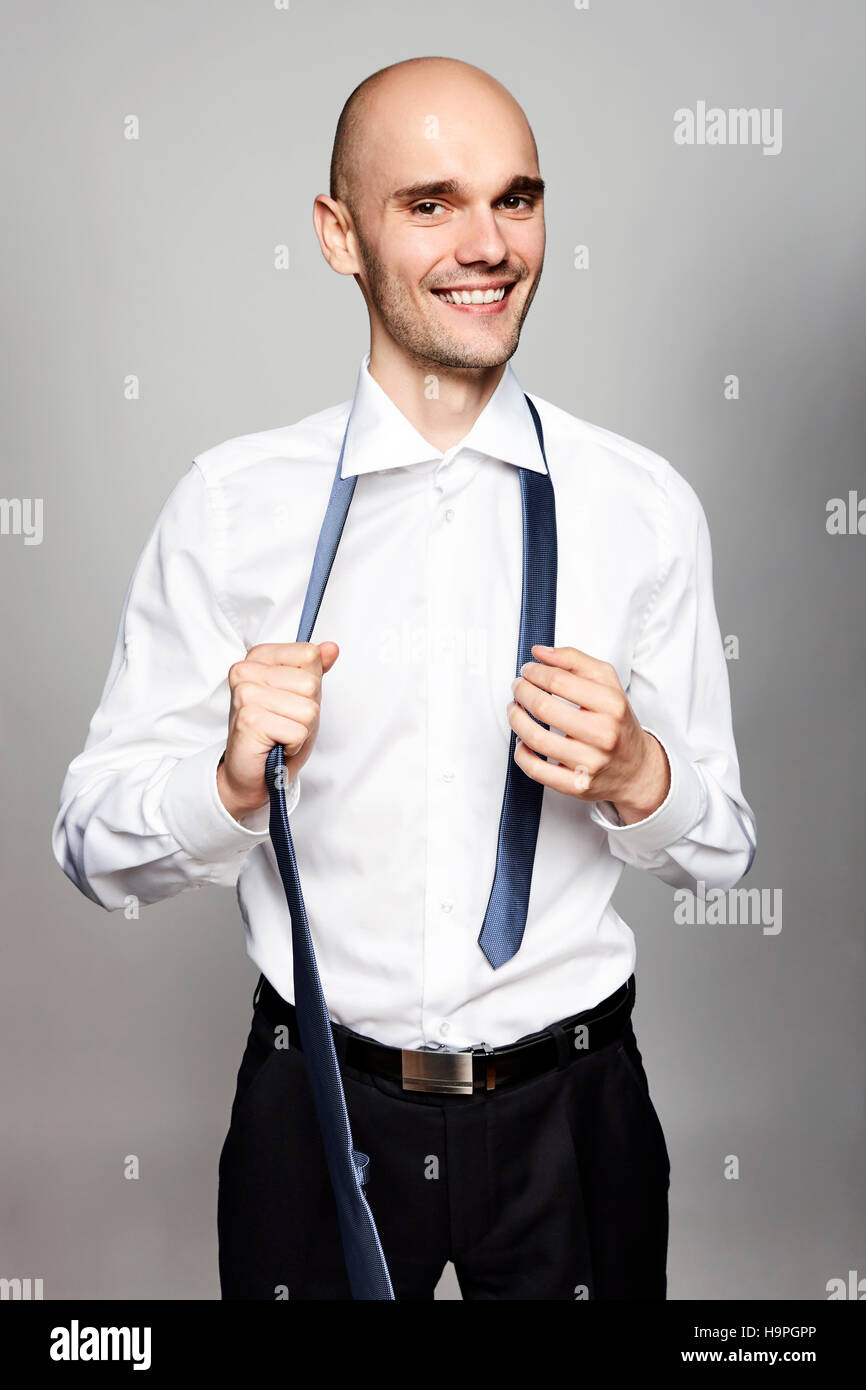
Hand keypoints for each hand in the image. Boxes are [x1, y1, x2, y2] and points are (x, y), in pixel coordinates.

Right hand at [217, 641, 339, 820]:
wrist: (252, 772)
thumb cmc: (276, 733)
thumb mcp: (302, 696)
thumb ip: (315, 670)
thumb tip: (331, 648)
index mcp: (258, 657)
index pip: (309, 654)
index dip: (310, 685)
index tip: (290, 699)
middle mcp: (246, 671)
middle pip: (310, 683)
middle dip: (307, 709)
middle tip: (285, 721)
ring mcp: (245, 694)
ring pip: (308, 709)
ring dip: (301, 729)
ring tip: (281, 734)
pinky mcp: (250, 719)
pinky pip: (298, 731)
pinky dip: (294, 744)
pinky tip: (276, 745)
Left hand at [507, 644, 669, 822]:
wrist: (636, 769)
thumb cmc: (617, 722)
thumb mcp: (607, 683)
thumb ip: (574, 661)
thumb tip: (540, 653)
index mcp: (611, 704)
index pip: (559, 681)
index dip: (535, 672)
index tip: (528, 671)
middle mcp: (603, 734)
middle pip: (544, 708)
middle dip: (522, 693)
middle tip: (518, 688)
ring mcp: (590, 762)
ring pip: (535, 738)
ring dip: (516, 720)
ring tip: (515, 710)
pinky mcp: (576, 785)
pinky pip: (536, 769)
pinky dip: (521, 753)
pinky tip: (522, 741)